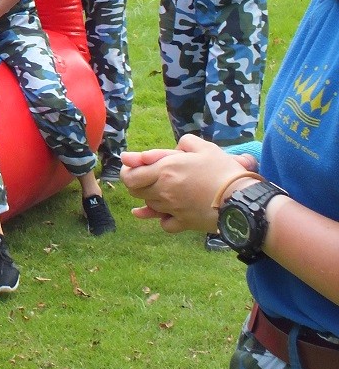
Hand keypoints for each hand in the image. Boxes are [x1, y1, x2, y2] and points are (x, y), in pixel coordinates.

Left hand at [121, 135, 252, 233]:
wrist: (241, 199)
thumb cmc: (222, 170)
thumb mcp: (203, 148)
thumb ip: (180, 144)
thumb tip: (158, 151)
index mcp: (165, 170)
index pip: (130, 175)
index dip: (127, 170)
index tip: (133, 166)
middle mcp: (163, 191)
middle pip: (134, 191)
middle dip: (136, 183)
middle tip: (145, 177)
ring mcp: (172, 209)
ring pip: (149, 205)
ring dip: (151, 197)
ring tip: (160, 190)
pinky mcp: (183, 223)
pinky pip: (164, 224)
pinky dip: (163, 219)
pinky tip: (165, 214)